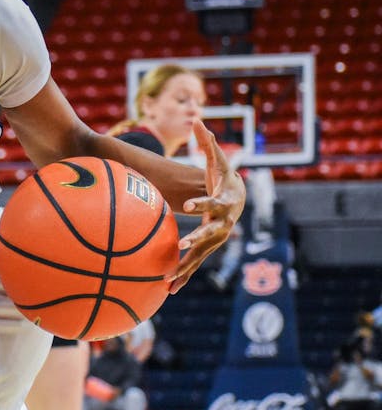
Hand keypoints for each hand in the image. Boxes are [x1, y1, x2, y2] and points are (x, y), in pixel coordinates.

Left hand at [169, 120, 245, 293]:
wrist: (240, 197)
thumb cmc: (225, 177)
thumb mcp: (217, 159)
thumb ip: (207, 142)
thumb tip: (198, 120)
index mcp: (224, 203)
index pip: (212, 204)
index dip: (201, 204)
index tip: (187, 206)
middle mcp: (223, 224)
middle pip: (210, 235)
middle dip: (197, 242)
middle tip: (181, 247)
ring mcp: (216, 238)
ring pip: (201, 256)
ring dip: (186, 268)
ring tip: (168, 282)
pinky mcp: (207, 247)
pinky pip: (195, 263)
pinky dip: (183, 275)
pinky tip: (168, 290)